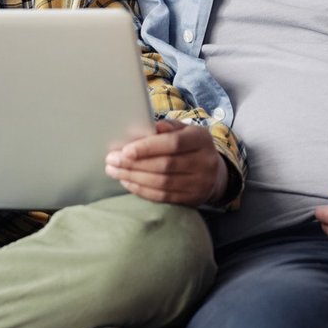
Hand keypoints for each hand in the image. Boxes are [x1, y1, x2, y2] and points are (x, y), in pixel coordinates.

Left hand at [105, 120, 227, 205]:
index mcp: (201, 139)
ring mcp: (200, 183)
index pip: (173, 143)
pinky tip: (127, 182)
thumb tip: (144, 127)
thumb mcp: (184, 130)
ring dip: (134, 177)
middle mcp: (204, 162)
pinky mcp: (192, 199)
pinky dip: (142, 190)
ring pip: (162, 183)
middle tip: (112, 160)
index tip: (125, 150)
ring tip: (114, 171)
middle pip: (165, 165)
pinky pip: (163, 197)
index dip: (147, 147)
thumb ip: (166, 128)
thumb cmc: (191, 147)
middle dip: (134, 164)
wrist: (215, 174)